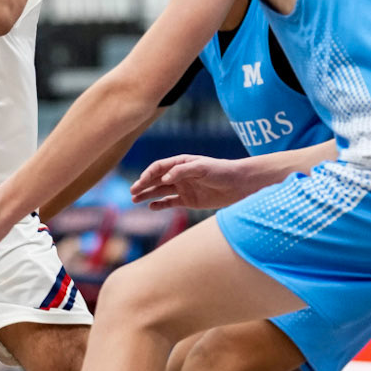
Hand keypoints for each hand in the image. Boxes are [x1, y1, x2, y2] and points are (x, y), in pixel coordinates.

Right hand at [130, 153, 255, 209]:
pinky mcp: (189, 201)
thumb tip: (164, 180)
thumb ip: (182, 171)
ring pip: (160, 191)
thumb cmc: (221, 171)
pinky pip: (170, 203)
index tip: (141, 182)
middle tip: (132, 191)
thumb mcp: (202, 167)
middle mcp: (179, 175)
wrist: (239, 185)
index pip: (159, 167)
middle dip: (143, 185)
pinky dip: (160, 205)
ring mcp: (183, 188)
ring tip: (134, 200)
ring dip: (147, 195)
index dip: (148, 174)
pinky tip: (151, 207)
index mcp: (181, 163)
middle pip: (156, 180)